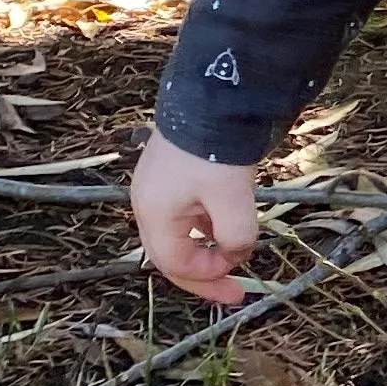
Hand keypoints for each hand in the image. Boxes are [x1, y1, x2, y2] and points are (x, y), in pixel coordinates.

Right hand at [132, 132, 259, 305]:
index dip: (206, 279)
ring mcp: (156, 188)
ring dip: (204, 249)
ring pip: (177, 234)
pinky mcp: (170, 175)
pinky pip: (183, 214)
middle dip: (203, 274)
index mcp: (154, 213)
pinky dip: (204, 228)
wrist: (210, 95)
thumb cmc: (215, 150)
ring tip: (234, 255)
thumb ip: (235, 236)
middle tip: (235, 290)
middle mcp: (147, 204)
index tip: (239, 282)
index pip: (174, 265)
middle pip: (170, 254)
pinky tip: (225, 225)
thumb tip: (236, 254)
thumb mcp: (232, 199)